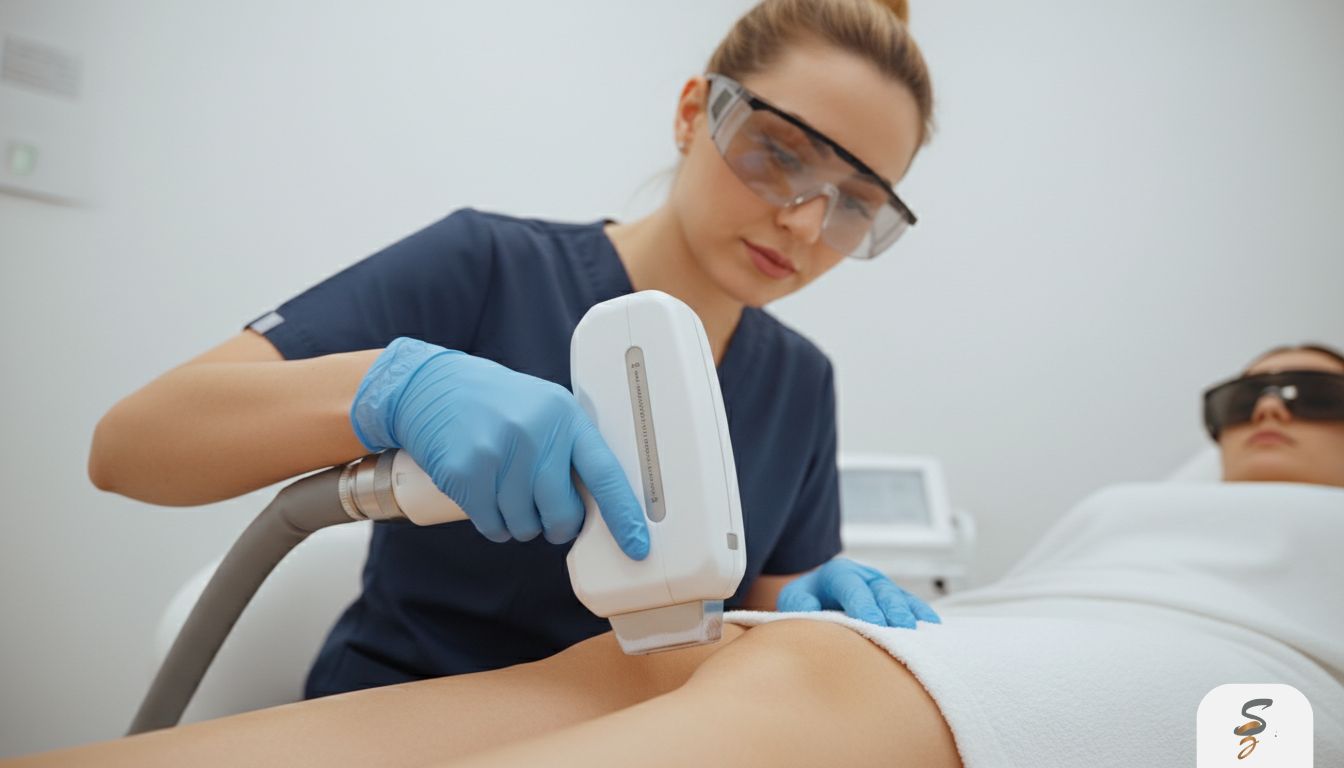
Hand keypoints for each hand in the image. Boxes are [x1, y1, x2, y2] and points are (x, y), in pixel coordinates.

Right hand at [350, 337, 648, 558]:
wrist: (430, 386)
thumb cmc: (495, 403)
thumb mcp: (543, 408)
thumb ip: (570, 447)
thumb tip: (599, 505)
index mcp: (564, 417)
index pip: (604, 473)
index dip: (623, 514)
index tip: (638, 545)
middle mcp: (534, 433)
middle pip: (562, 513)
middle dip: (557, 526)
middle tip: (547, 516)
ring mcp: (498, 452)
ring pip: (525, 526)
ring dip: (519, 524)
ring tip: (507, 492)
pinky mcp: (465, 472)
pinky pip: (492, 525)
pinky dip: (493, 524)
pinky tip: (486, 498)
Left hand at [777, 557, 939, 627]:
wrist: (815, 595)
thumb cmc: (805, 601)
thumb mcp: (795, 600)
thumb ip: (801, 606)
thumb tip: (811, 613)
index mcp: (839, 573)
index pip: (853, 588)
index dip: (864, 605)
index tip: (875, 624)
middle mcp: (865, 576)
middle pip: (883, 591)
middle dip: (894, 610)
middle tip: (904, 629)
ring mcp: (883, 587)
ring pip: (901, 597)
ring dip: (912, 614)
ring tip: (924, 631)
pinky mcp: (895, 599)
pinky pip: (912, 605)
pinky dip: (922, 615)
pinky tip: (934, 628)